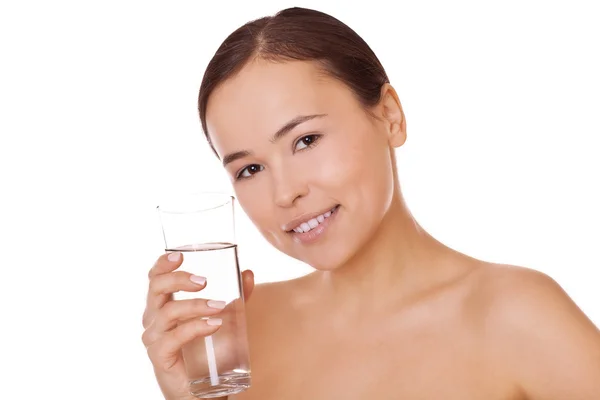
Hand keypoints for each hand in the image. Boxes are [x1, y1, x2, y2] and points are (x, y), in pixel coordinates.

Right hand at [142, 251, 253, 399]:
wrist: (201, 389)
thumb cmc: (206, 351)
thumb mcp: (223, 319)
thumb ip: (237, 298)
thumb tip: (249, 274)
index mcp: (163, 306)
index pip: (154, 279)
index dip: (162, 264)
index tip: (180, 255)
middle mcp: (153, 319)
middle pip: (156, 289)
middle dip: (179, 279)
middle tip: (204, 281)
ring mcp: (155, 338)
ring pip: (168, 312)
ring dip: (195, 305)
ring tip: (219, 306)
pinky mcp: (160, 356)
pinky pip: (173, 338)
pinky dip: (195, 327)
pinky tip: (214, 324)